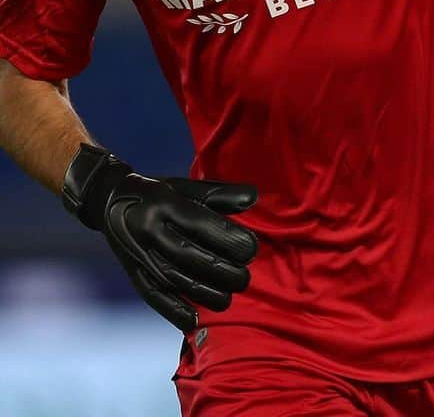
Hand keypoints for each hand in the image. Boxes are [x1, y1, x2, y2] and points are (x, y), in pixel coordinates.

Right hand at [62, 144, 257, 330]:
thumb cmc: (159, 192)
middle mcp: (149, 230)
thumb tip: (254, 199)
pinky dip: (172, 310)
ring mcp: (138, 253)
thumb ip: (220, 194)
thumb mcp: (186, 185)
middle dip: (221, 269)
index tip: (252, 249)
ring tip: (229, 299)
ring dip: (203, 293)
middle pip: (189, 255)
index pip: (201, 224)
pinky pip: (151, 295)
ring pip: (173, 278)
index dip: (228, 238)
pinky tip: (193, 321)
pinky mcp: (131, 272)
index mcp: (165, 203)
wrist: (108, 199)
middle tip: (245, 278)